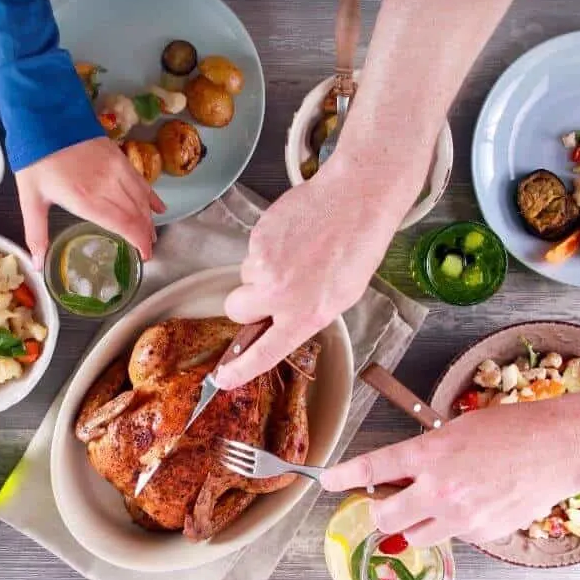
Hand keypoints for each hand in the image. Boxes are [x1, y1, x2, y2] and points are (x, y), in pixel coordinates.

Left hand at [14, 137, 165, 268]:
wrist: (44, 115)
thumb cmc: (36, 158)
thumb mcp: (30, 199)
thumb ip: (36, 234)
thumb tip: (36, 264)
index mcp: (87, 200)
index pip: (125, 226)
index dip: (139, 243)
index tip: (144, 256)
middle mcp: (107, 186)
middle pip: (137, 215)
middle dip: (146, 235)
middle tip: (147, 250)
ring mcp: (116, 170)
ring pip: (142, 199)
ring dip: (149, 218)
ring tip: (151, 233)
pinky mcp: (119, 157)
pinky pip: (141, 181)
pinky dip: (151, 197)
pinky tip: (157, 207)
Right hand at [214, 154, 399, 388]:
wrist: (355, 201)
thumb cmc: (356, 247)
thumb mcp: (339, 296)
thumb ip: (304, 314)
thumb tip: (277, 322)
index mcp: (305, 316)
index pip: (264, 353)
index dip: (240, 368)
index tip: (223, 378)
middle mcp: (280, 295)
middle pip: (237, 309)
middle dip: (247, 299)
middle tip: (271, 286)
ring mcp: (265, 266)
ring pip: (245, 276)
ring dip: (262, 269)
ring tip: (294, 253)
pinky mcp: (257, 239)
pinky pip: (251, 250)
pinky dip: (267, 246)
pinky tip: (292, 236)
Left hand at [320, 401, 579, 546]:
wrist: (557, 448)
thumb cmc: (509, 430)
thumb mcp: (452, 431)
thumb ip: (421, 455)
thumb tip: (395, 473)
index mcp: (428, 454)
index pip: (371, 469)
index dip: (342, 477)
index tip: (326, 482)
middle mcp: (439, 489)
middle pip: (385, 518)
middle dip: (380, 512)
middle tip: (387, 501)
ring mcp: (462, 516)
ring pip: (415, 536)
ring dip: (414, 523)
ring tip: (433, 502)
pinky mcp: (483, 533)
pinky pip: (453, 536)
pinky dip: (452, 525)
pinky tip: (471, 503)